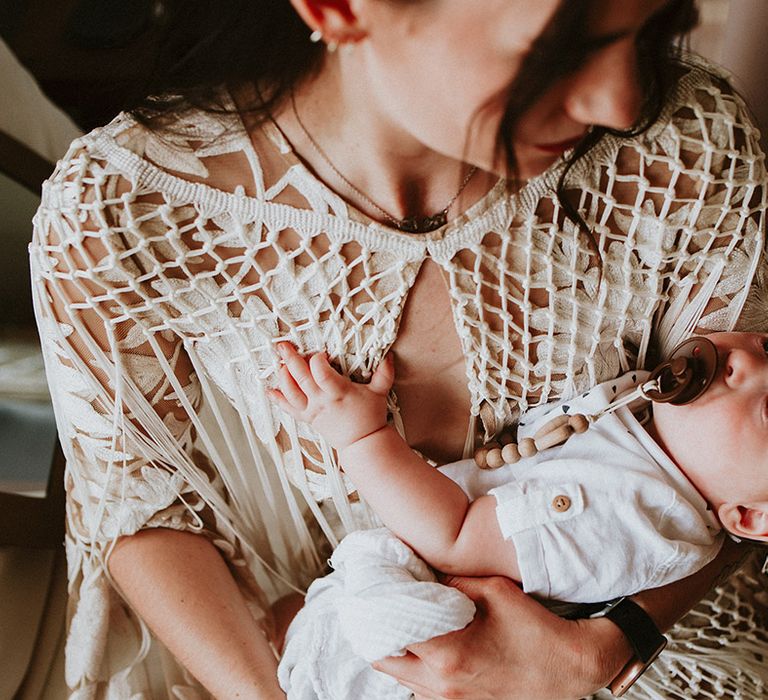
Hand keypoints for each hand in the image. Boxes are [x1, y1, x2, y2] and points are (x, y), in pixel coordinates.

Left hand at [267, 343, 393, 448]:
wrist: (362, 442)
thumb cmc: (370, 417)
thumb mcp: (380, 392)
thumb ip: (384, 373)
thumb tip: (389, 355)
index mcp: (338, 393)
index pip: (321, 374)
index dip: (317, 361)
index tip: (322, 354)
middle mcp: (321, 401)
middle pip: (300, 378)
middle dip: (290, 360)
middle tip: (282, 346)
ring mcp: (312, 410)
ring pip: (290, 392)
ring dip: (282, 377)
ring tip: (280, 363)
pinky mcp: (307, 418)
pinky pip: (288, 409)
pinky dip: (277, 400)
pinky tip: (269, 390)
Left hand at [373, 575, 629, 699]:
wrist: (572, 668)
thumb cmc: (536, 629)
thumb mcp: (493, 591)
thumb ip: (452, 584)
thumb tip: (424, 577)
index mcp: (447, 654)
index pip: (390, 631)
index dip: (379, 606)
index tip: (375, 587)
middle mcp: (442, 684)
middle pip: (385, 660)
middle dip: (379, 631)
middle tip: (381, 604)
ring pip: (401, 678)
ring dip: (397, 650)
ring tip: (402, 621)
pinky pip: (421, 690)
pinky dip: (416, 667)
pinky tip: (425, 646)